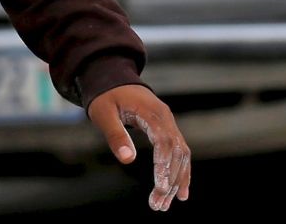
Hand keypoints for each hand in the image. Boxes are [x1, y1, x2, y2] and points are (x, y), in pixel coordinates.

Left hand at [87, 84, 190, 210]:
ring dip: (176, 181)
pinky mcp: (168, 130)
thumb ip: (116, 134)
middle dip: (170, 180)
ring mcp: (170, 124)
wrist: (113, 80)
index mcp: (151, 112)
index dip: (164, 165)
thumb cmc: (106, 97)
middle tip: (158, 205)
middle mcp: (166, 119)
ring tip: (164, 205)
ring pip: (182, 156)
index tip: (160, 187)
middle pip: (176, 153)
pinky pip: (180, 153)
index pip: (164, 142)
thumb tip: (128, 160)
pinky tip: (181, 193)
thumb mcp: (104, 114)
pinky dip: (181, 173)